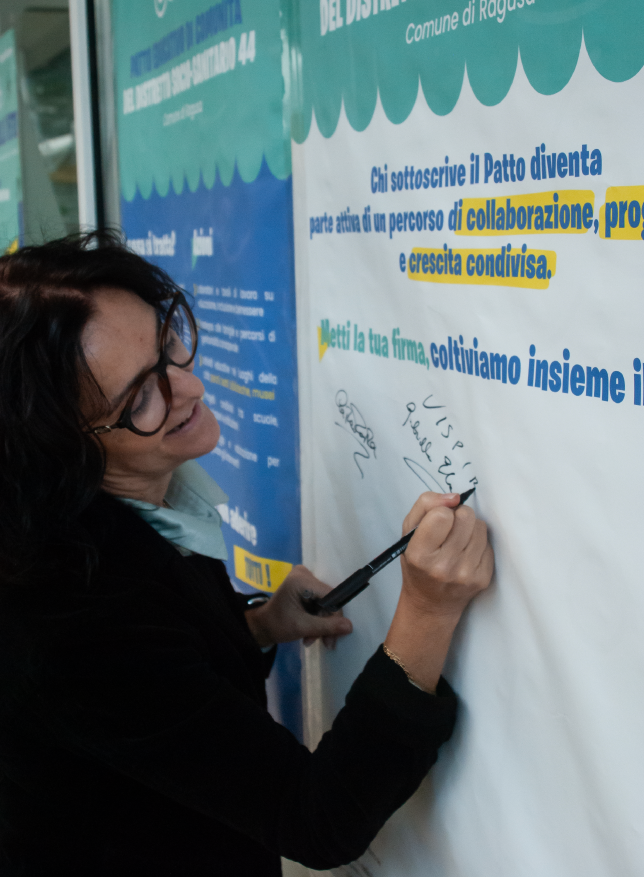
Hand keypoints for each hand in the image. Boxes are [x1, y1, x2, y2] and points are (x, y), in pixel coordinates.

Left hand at [244, 565, 352, 648]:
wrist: (262, 627)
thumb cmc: (278, 625)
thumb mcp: (303, 627)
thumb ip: (327, 626)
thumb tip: (350, 626)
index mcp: (301, 580)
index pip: (330, 596)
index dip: (334, 617)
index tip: (332, 637)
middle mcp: (305, 574)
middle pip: (329, 600)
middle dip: (327, 623)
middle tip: (325, 642)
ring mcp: (305, 578)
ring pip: (326, 603)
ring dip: (322, 623)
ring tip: (312, 639)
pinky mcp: (306, 586)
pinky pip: (321, 602)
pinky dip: (318, 618)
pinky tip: (311, 631)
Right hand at [400, 491, 492, 620]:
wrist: (431, 604)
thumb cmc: (418, 563)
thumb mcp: (409, 531)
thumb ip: (425, 504)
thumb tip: (455, 497)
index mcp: (420, 554)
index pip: (441, 514)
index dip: (440, 512)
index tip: (436, 523)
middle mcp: (443, 566)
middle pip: (466, 516)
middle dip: (458, 516)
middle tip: (449, 530)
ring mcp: (466, 574)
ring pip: (480, 526)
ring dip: (470, 528)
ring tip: (458, 542)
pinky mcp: (483, 578)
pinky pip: (489, 543)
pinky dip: (478, 543)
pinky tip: (466, 554)